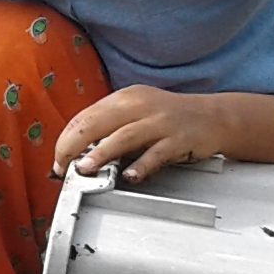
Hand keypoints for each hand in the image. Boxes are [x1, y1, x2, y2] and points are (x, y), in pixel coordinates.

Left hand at [53, 86, 223, 185]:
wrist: (215, 116)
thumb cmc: (170, 118)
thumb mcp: (136, 113)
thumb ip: (110, 126)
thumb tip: (77, 150)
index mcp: (125, 98)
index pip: (85, 117)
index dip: (66, 139)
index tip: (59, 159)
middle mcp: (140, 106)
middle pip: (97, 123)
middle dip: (73, 146)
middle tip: (63, 167)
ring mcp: (160, 122)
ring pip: (123, 136)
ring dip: (100, 154)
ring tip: (85, 169)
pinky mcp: (178, 139)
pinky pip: (156, 153)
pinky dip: (141, 165)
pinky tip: (129, 176)